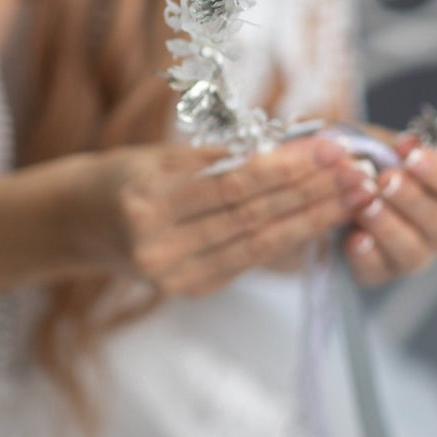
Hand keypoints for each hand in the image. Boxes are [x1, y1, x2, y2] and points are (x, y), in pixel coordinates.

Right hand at [92, 137, 372, 298]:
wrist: (78, 223)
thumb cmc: (127, 176)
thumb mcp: (164, 155)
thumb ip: (226, 156)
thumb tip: (299, 147)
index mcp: (148, 203)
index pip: (234, 185)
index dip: (289, 169)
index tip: (333, 149)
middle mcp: (158, 247)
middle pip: (251, 216)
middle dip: (312, 194)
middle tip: (358, 172)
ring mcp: (174, 276)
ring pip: (257, 243)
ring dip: (312, 219)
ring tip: (353, 196)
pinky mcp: (190, 290)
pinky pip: (248, 260)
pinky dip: (288, 238)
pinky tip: (321, 220)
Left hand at [340, 131, 436, 287]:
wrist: (344, 193)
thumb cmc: (377, 163)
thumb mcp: (386, 145)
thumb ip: (398, 146)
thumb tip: (407, 144)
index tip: (413, 157)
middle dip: (413, 201)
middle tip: (386, 180)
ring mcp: (416, 254)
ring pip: (414, 252)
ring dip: (389, 228)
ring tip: (366, 206)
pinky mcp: (383, 272)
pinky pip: (379, 271)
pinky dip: (367, 256)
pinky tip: (355, 239)